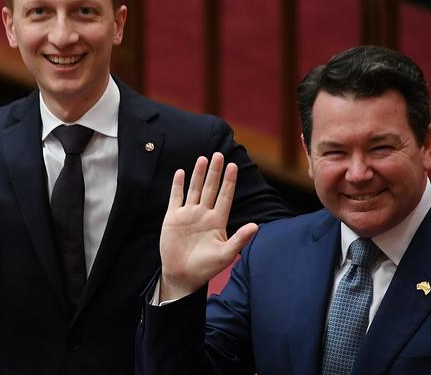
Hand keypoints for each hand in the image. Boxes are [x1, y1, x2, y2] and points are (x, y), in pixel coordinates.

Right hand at [159, 153, 258, 300]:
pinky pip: (176, 197)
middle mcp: (204, 214)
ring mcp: (188, 214)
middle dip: (215, 172)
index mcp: (217, 220)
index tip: (233, 166)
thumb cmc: (206, 267)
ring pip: (194, 189)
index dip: (229, 182)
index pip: (225, 196)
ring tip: (203, 159)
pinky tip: (180, 173)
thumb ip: (240, 239)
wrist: (182, 276)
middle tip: (219, 155)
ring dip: (198, 174)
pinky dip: (177, 185)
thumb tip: (256, 226)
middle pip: (210, 188)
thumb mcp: (226, 254)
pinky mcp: (173, 218)